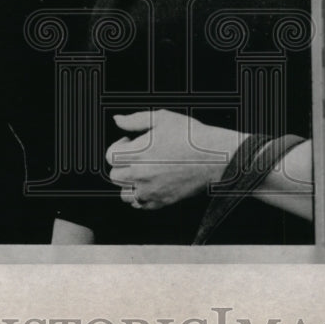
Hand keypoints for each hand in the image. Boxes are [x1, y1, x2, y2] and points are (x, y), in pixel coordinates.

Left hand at [106, 110, 247, 209]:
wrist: (215, 156)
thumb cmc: (192, 136)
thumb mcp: (162, 118)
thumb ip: (135, 120)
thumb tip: (118, 120)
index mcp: (138, 153)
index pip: (110, 156)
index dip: (118, 146)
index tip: (130, 142)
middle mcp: (140, 174)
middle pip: (114, 176)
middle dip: (122, 164)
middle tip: (137, 155)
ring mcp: (150, 190)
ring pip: (124, 194)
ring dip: (129, 183)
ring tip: (142, 171)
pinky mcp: (161, 201)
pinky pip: (140, 205)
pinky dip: (140, 196)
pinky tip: (151, 183)